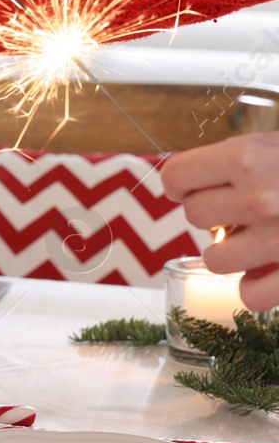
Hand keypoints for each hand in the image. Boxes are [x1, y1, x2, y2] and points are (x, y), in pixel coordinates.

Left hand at [162, 132, 278, 310]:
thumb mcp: (272, 146)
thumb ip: (232, 162)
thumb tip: (181, 183)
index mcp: (246, 157)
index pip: (174, 177)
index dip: (182, 184)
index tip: (194, 188)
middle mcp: (258, 197)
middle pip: (194, 216)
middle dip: (213, 214)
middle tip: (241, 209)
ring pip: (214, 260)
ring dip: (231, 253)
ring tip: (258, 240)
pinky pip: (250, 297)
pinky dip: (256, 289)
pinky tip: (270, 271)